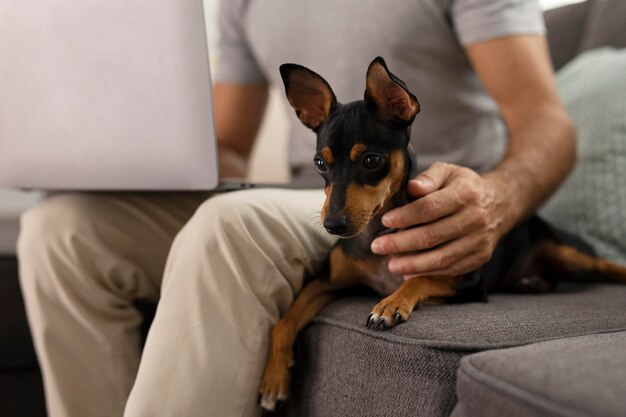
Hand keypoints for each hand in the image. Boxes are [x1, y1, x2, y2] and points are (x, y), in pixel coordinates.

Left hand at [371, 162, 511, 278]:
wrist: (500, 203)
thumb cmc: (464, 186)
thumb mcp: (448, 172)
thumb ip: (428, 178)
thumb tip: (411, 187)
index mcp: (466, 194)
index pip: (430, 208)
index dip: (405, 216)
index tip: (385, 220)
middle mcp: (475, 219)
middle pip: (432, 236)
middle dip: (400, 243)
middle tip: (377, 246)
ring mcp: (479, 241)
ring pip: (441, 258)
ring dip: (412, 264)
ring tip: (390, 265)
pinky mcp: (480, 257)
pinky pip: (450, 269)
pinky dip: (428, 273)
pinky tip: (408, 272)